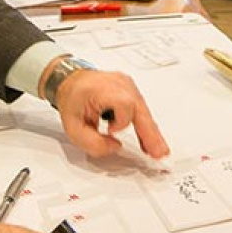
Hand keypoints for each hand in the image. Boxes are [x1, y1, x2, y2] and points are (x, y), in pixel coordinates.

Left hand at [54, 69, 169, 158]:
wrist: (71, 81)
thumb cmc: (72, 99)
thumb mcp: (73, 127)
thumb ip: (92, 142)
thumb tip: (115, 147)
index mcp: (102, 88)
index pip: (123, 103)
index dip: (122, 121)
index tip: (111, 130)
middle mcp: (118, 83)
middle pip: (140, 108)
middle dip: (150, 133)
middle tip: (159, 151)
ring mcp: (126, 84)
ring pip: (144, 110)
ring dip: (150, 132)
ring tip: (157, 150)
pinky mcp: (130, 88)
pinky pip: (141, 108)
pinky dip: (145, 124)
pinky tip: (149, 139)